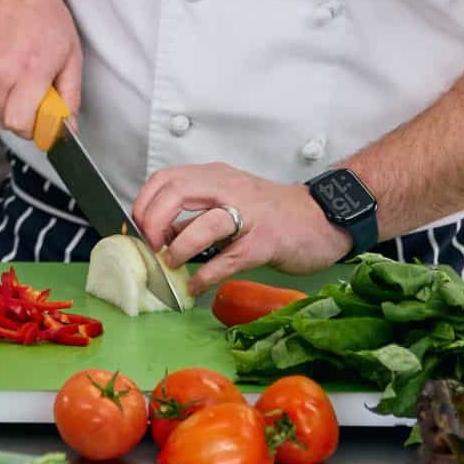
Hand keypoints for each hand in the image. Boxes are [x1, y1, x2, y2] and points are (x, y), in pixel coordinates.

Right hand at [0, 0, 83, 135]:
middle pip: (3, 119)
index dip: (33, 129)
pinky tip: (2, 57)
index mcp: (29, 70)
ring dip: (6, 97)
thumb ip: (69, 95)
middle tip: (34, 95)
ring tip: (18, 68)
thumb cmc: (41, 11)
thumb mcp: (70, 53)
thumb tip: (68, 126)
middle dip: (21, 115)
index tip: (43, 123)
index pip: (20, 124)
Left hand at [131, 162, 351, 290]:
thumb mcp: (230, 201)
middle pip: (178, 192)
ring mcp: (251, 215)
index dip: (145, 202)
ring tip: (171, 264)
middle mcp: (230, 188)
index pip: (166, 178)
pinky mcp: (267, 241)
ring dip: (180, 247)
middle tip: (152, 245)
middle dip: (154, 220)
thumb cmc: (273, 213)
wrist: (324, 217)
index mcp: (216, 177)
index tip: (139, 226)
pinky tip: (196, 286)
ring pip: (205, 224)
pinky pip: (230, 259)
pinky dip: (207, 275)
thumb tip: (158, 235)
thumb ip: (196, 214)